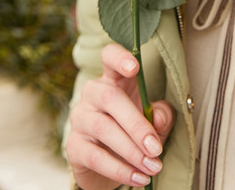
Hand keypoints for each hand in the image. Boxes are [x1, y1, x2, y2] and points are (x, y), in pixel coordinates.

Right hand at [66, 42, 176, 188]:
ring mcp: (80, 118)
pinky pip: (95, 156)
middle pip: (111, 98)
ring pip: (104, 128)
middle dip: (136, 125)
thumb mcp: (153, 122)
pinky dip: (120, 170)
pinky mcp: (74, 146)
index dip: (119, 57)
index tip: (135, 67)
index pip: (109, 57)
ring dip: (131, 151)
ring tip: (153, 167)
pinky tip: (139, 178)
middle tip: (155, 148)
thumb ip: (161, 116)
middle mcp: (93, 94)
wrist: (112, 166)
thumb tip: (158, 117)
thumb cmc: (135, 132)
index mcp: (114, 79)